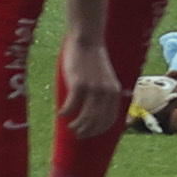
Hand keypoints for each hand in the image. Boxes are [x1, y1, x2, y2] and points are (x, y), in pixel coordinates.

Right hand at [55, 16, 129, 140]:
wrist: (87, 41)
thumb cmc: (93, 61)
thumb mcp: (104, 79)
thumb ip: (104, 94)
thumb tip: (94, 112)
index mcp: (115, 92)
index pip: (110, 120)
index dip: (99, 130)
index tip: (89, 134)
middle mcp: (107, 93)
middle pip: (97, 122)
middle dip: (86, 131)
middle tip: (76, 134)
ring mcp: (94, 89)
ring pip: (86, 117)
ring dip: (77, 126)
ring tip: (70, 127)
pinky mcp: (79, 84)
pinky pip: (72, 106)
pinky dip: (66, 112)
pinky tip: (61, 113)